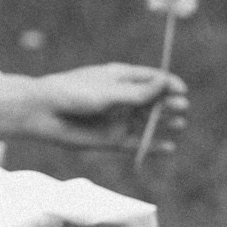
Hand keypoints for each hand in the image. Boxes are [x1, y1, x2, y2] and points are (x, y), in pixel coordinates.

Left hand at [0, 65, 186, 150]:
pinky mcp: (113, 140)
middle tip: (182, 107)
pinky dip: (154, 147)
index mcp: (121, 78)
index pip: (152, 79)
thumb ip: (137, 93)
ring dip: (165, 123)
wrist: (44, 113)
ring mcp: (119, 120)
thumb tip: (165, 84)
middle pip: (154, 101)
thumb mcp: (108, 91)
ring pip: (149, 123)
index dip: (168, 84)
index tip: (181, 90)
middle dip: (169, 104)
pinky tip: (169, 147)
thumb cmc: (73, 94)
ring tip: (179, 124)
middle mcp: (123, 99)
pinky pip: (138, 144)